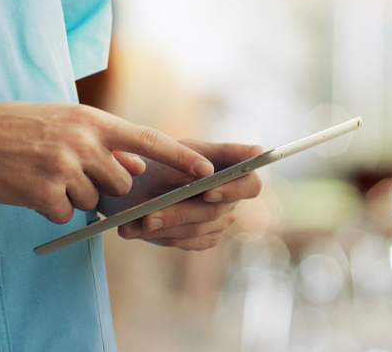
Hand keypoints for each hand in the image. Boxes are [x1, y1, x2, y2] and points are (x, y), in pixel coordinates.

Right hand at [0, 102, 214, 223]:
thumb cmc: (15, 127)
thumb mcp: (62, 121)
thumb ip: (101, 141)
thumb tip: (136, 166)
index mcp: (91, 119)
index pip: (148, 139)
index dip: (180, 157)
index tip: (206, 169)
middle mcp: (83, 141)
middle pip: (121, 181)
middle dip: (104, 186)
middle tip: (72, 173)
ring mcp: (64, 167)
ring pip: (91, 200)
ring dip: (72, 196)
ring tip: (42, 174)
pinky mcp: (44, 192)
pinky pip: (64, 213)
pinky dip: (50, 209)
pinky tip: (29, 188)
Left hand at [100, 140, 262, 250]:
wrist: (137, 184)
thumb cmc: (166, 159)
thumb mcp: (187, 149)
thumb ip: (222, 151)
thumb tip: (258, 151)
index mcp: (234, 174)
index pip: (250, 184)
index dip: (232, 190)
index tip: (208, 192)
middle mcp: (230, 200)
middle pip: (213, 212)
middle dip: (179, 212)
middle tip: (149, 216)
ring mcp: (218, 222)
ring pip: (195, 230)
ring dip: (162, 226)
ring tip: (133, 223)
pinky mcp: (202, 239)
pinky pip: (184, 242)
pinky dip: (158, 235)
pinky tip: (133, 230)